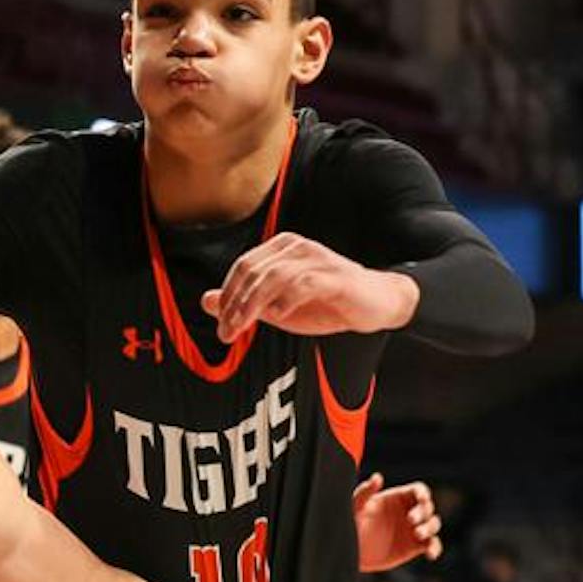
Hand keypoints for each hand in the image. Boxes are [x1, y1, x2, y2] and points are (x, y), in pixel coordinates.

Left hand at [201, 233, 416, 340]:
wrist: (376, 304)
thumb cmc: (325, 303)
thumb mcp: (277, 306)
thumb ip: (244, 303)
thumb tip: (207, 300)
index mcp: (280, 249)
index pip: (243, 267)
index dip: (227, 296)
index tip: (221, 325)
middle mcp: (296, 248)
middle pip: (253, 271)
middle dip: (235, 305)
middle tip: (227, 333)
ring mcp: (317, 259)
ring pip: (273, 277)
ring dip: (253, 305)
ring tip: (244, 328)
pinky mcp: (336, 276)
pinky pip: (303, 283)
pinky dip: (286, 300)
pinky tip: (279, 316)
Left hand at [353, 474, 442, 570]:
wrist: (351, 552)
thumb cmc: (351, 525)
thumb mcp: (355, 508)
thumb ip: (365, 493)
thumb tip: (377, 477)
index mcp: (396, 498)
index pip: (418, 490)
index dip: (422, 493)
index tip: (422, 499)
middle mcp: (409, 511)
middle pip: (428, 507)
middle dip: (423, 512)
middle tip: (411, 520)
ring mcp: (414, 529)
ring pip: (433, 524)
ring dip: (429, 528)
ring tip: (418, 534)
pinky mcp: (416, 546)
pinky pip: (432, 545)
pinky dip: (434, 548)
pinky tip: (430, 554)